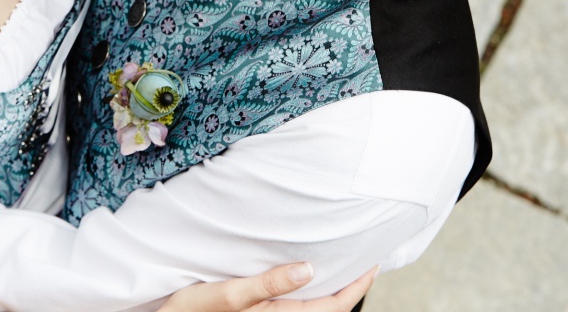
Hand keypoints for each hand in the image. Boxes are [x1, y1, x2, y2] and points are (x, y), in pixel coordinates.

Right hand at [158, 264, 376, 311]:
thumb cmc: (193, 310)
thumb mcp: (229, 294)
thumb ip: (269, 284)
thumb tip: (310, 269)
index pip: (332, 307)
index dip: (357, 287)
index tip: (373, 263)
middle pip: (328, 309)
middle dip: (349, 287)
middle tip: (363, 260)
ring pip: (313, 308)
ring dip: (331, 289)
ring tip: (340, 264)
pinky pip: (296, 306)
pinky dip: (310, 292)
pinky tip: (306, 274)